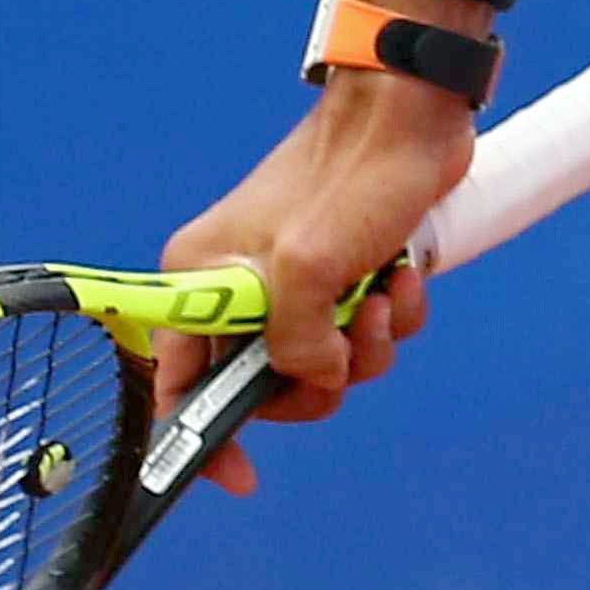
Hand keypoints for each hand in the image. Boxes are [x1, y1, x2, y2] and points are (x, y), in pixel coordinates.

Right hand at [151, 63, 475, 496]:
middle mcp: (238, 286)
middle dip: (317, 379)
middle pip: (264, 385)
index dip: (203, 435)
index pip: (176, 381)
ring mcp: (295, 282)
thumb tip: (312, 379)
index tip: (243, 475)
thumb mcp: (306, 268)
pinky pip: (362, 333)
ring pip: (325, 364)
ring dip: (366, 346)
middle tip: (344, 347)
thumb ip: (295, 343)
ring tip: (382, 298)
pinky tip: (404, 278)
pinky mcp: (345, 275)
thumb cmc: (351, 174)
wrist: (413, 114)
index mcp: (199, 279)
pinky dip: (390, 317)